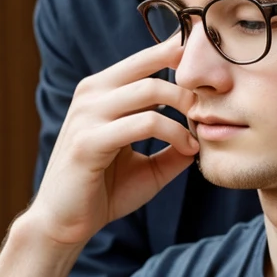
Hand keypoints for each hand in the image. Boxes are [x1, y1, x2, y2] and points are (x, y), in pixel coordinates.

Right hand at [29, 39, 198, 246]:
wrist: (64, 224)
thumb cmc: (104, 191)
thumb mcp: (147, 165)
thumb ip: (173, 146)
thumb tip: (206, 132)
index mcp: (101, 91)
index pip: (145, 58)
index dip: (177, 52)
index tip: (211, 64)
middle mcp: (91, 94)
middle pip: (149, 65)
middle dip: (188, 81)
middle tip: (213, 105)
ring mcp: (87, 115)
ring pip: (149, 90)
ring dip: (184, 106)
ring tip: (200, 129)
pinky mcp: (89, 140)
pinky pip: (143, 123)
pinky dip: (173, 132)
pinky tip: (188, 148)